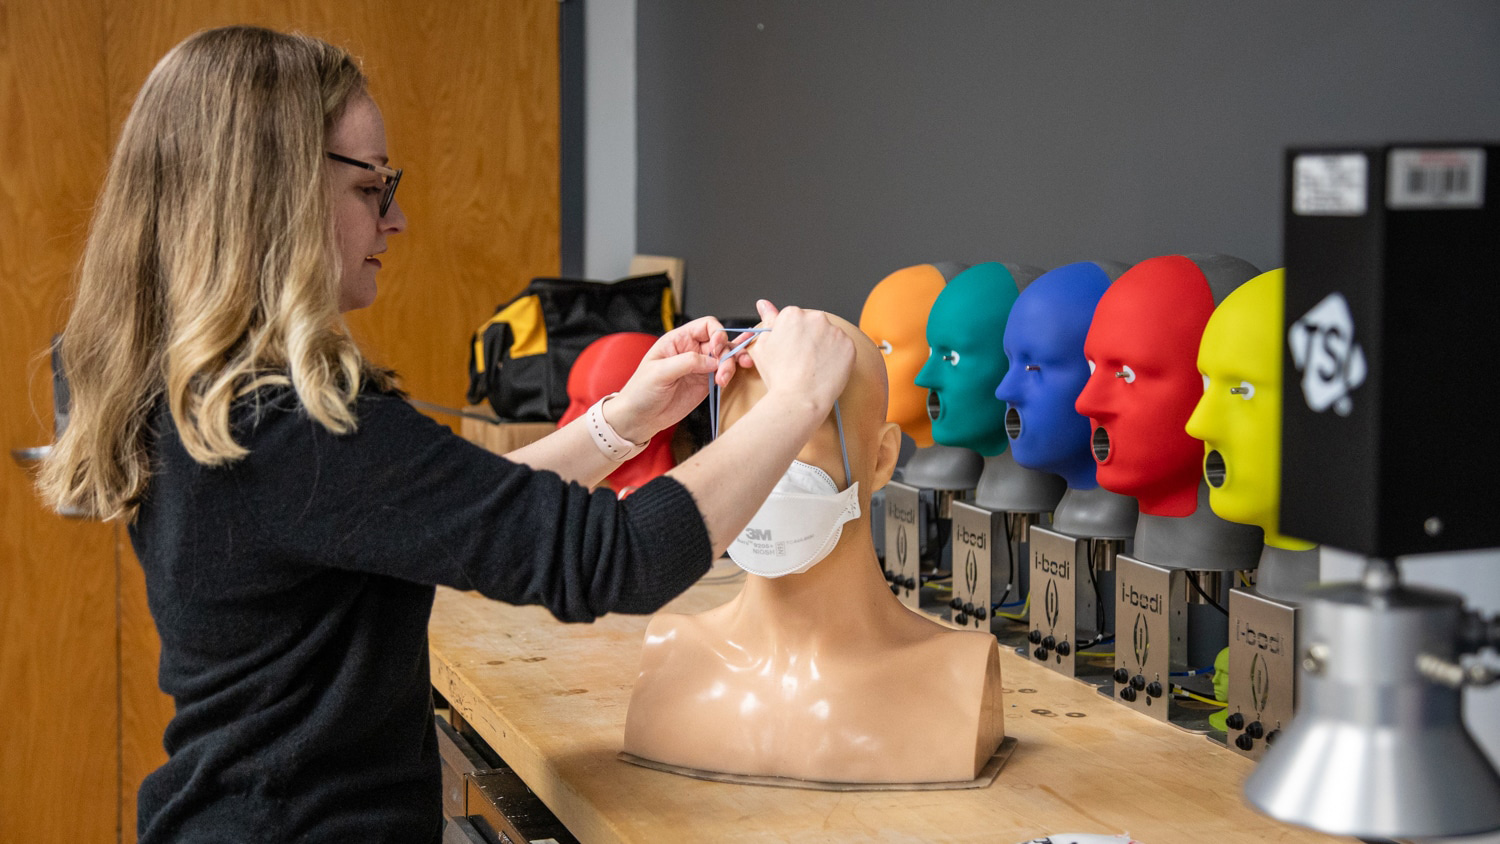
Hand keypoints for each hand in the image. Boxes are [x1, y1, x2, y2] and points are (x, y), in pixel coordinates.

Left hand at [605, 317, 728, 441]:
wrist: (640, 418)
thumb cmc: (641, 391)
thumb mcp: (660, 372)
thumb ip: (687, 362)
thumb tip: (713, 360)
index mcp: (678, 340)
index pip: (707, 325)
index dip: (717, 333)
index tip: (716, 349)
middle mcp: (692, 350)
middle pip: (721, 342)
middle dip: (727, 353)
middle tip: (723, 371)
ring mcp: (700, 367)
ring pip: (726, 358)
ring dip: (732, 366)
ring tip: (724, 380)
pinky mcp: (705, 383)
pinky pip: (724, 374)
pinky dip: (731, 375)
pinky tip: (731, 378)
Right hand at [733, 300, 853, 412]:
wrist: (800, 399)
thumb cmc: (780, 377)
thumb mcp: (763, 347)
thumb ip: (767, 321)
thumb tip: (764, 304)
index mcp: (792, 315)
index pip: (793, 319)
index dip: (791, 337)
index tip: (790, 350)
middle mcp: (815, 317)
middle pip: (812, 324)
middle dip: (808, 338)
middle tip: (801, 360)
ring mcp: (834, 331)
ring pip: (829, 335)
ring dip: (823, 346)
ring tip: (813, 367)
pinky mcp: (849, 345)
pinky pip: (843, 347)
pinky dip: (837, 357)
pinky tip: (825, 369)